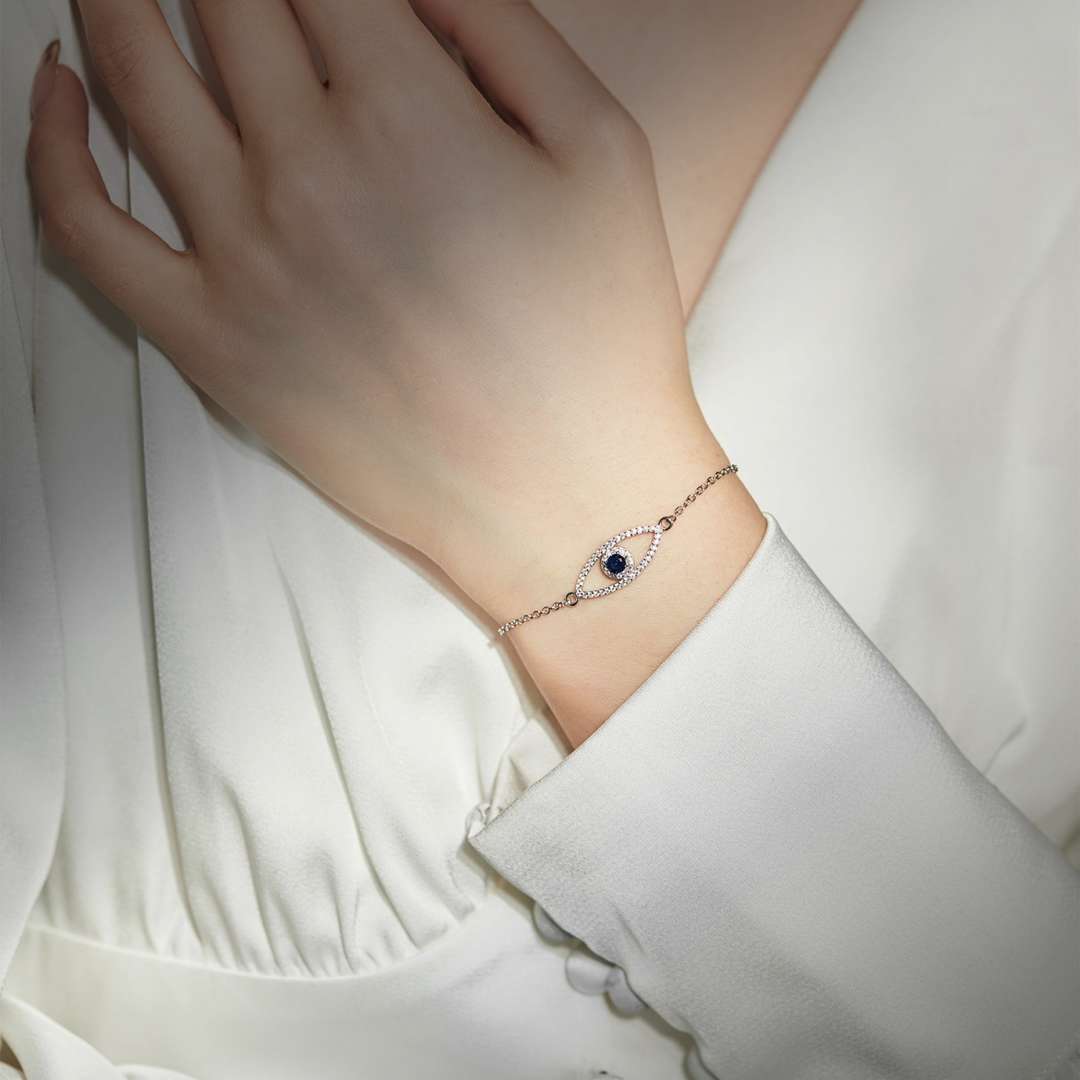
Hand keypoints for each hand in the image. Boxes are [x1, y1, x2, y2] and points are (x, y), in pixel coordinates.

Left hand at [28, 0, 764, 744]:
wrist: (563, 495)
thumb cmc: (600, 332)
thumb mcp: (602, 149)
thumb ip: (504, 27)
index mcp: (405, 109)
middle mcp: (304, 166)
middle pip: (221, 0)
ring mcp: (242, 257)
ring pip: (132, 76)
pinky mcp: (209, 339)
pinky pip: (80, 227)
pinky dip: (45, 141)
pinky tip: (58, 87)